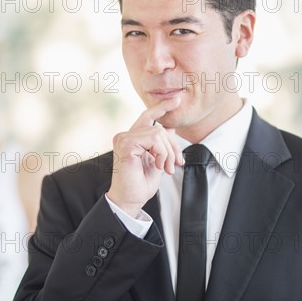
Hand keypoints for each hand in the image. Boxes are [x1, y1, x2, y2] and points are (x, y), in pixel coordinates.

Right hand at [107, 97, 183, 217]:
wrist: (129, 200)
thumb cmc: (139, 185)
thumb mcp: (157, 161)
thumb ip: (161, 145)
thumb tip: (170, 129)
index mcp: (131, 138)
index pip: (147, 116)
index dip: (162, 107)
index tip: (177, 100)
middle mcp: (125, 136)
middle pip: (159, 127)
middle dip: (173, 146)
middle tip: (176, 164)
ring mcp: (124, 139)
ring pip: (158, 133)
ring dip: (168, 153)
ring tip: (166, 168)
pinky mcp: (126, 145)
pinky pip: (154, 139)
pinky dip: (162, 153)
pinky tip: (158, 165)